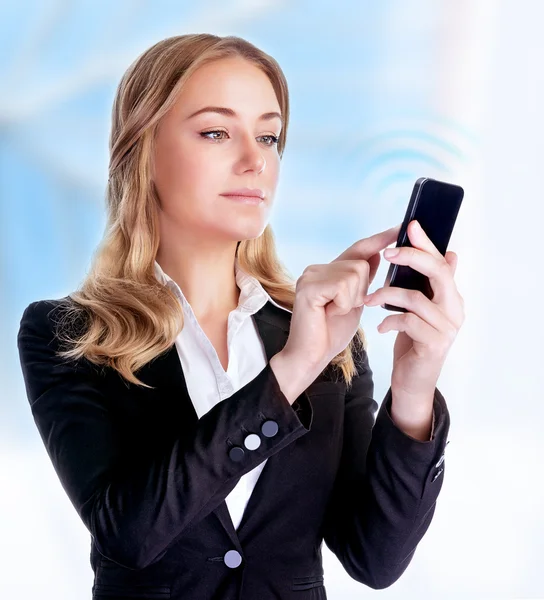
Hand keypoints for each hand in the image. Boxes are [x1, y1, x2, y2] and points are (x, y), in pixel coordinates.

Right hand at [280, 224, 400, 378]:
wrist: (310, 357)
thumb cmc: (330, 334)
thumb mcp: (355, 302)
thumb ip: (362, 280)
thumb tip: (377, 254)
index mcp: (328, 272)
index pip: (358, 249)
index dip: (379, 239)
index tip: (399, 228)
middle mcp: (316, 269)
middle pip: (360, 263)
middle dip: (361, 290)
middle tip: (341, 309)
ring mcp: (310, 276)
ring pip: (354, 273)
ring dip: (353, 298)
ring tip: (335, 312)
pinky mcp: (308, 286)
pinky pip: (343, 285)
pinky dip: (343, 303)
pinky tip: (329, 313)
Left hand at [363, 220, 464, 399]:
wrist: (413, 381)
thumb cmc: (413, 341)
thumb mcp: (419, 310)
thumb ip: (428, 285)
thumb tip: (448, 254)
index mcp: (451, 297)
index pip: (442, 262)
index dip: (426, 243)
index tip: (411, 225)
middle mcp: (455, 309)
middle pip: (438, 272)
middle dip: (411, 257)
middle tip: (387, 251)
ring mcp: (447, 327)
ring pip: (415, 298)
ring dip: (386, 295)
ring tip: (369, 299)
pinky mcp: (434, 344)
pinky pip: (407, 321)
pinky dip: (389, 320)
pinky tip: (381, 327)